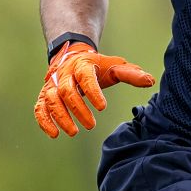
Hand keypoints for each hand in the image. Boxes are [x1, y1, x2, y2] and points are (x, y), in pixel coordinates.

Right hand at [34, 41, 154, 137]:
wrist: (73, 56)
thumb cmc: (98, 66)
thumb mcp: (115, 67)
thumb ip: (131, 74)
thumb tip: (150, 81)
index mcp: (82, 65)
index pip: (85, 77)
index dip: (93, 91)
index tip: (103, 107)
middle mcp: (64, 74)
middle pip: (66, 91)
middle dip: (78, 109)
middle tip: (91, 125)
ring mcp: (52, 85)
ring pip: (51, 100)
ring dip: (61, 117)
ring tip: (74, 132)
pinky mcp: (45, 95)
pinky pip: (40, 107)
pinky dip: (44, 120)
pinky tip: (54, 134)